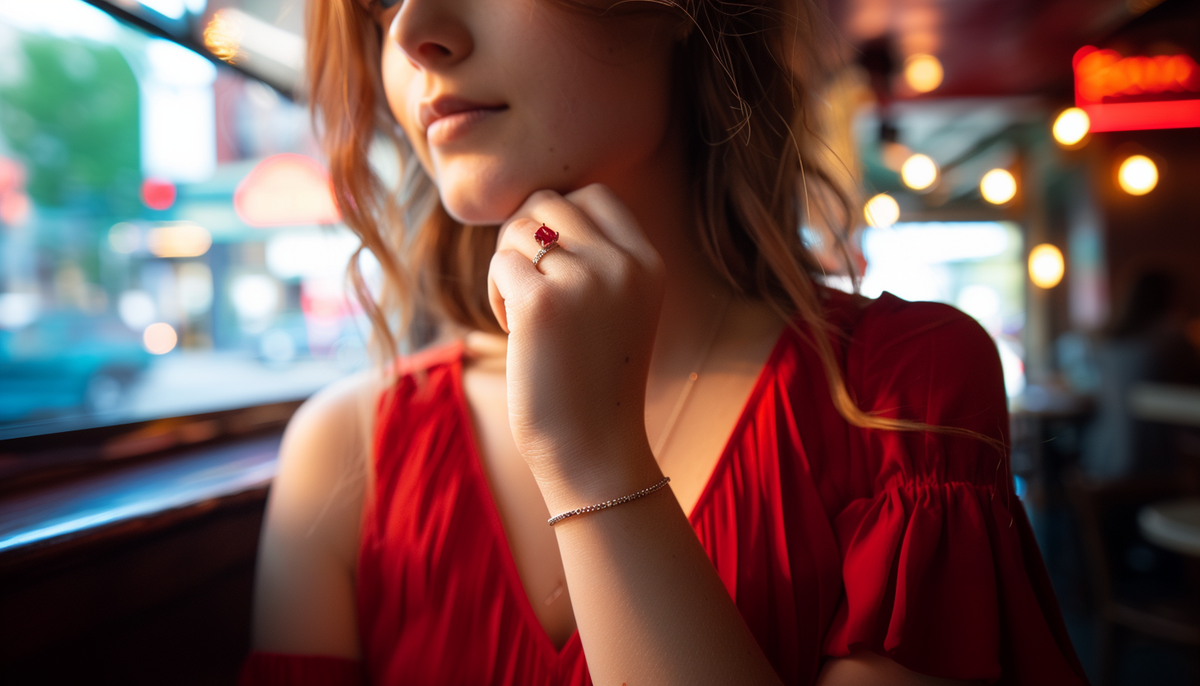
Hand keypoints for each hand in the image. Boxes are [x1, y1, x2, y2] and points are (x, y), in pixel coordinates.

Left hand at [487, 184, 664, 492]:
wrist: (594, 448)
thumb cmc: (595, 381)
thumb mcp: (617, 308)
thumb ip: (596, 258)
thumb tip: (534, 209)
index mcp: (649, 263)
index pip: (594, 195)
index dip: (559, 220)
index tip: (551, 265)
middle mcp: (624, 264)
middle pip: (549, 202)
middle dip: (524, 238)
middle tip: (527, 288)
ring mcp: (586, 280)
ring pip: (519, 229)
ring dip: (507, 264)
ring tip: (521, 313)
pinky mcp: (544, 302)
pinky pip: (500, 263)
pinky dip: (496, 293)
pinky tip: (513, 329)